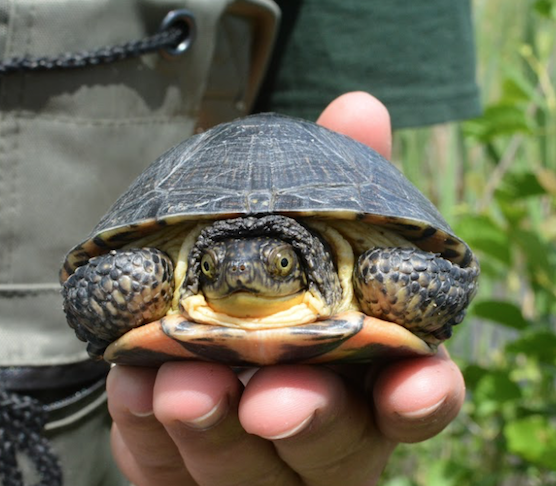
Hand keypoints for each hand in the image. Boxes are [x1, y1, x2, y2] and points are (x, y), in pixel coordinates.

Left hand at [106, 92, 465, 485]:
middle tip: (272, 398)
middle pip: (334, 447)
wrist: (187, 322)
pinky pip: (168, 467)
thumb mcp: (306, 233)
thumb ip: (333, 184)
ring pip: (247, 469)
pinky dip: (148, 427)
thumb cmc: (272, 279)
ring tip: (179, 383)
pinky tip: (133, 384)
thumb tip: (360, 106)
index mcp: (368, 373)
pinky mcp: (186, 473)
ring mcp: (256, 463)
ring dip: (214, 427)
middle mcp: (324, 428)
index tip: (414, 383)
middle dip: (309, 420)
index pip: (416, 400)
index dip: (422, 396)